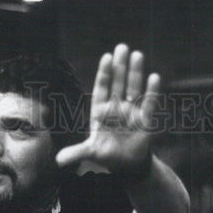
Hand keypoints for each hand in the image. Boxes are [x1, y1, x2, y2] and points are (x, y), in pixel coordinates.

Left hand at [56, 44, 159, 177]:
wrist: (127, 165)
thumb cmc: (107, 155)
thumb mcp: (91, 153)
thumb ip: (76, 153)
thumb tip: (58, 161)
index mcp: (101, 112)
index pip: (102, 89)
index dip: (104, 74)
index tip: (106, 57)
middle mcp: (117, 108)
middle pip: (118, 84)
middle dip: (119, 67)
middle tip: (122, 47)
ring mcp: (131, 112)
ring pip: (133, 89)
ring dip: (135, 73)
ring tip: (137, 55)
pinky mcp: (145, 120)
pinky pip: (149, 103)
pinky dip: (151, 91)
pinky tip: (153, 77)